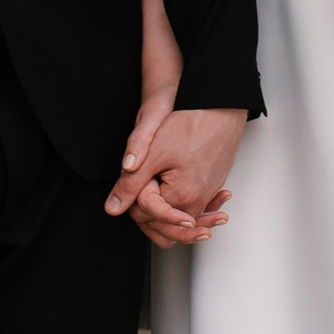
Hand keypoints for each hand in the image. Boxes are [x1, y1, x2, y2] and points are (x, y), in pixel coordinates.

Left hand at [107, 104, 245, 247]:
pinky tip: (174, 185)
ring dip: (165, 208)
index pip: (145, 216)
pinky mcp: (212, 187)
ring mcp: (208, 196)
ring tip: (157, 188)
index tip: (136, 176)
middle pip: (163, 222)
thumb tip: (112, 208)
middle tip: (145, 182)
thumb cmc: (191, 126)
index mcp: (182, 198)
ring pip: (179, 215)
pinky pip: (194, 206)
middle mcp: (198, 202)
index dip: (132, 199)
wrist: (221, 110)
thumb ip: (131, 185)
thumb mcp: (152, 154)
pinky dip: (183, 202)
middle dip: (149, 209)